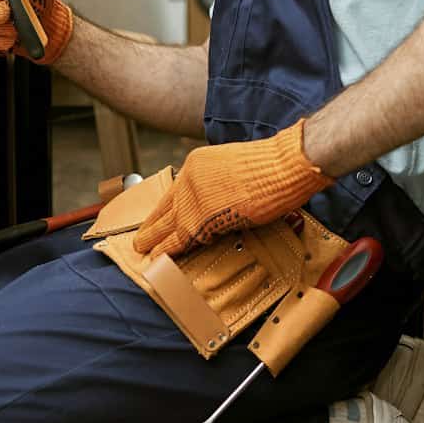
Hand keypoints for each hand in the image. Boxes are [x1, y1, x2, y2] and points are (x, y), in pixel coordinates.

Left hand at [135, 120, 332, 255]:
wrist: (283, 165)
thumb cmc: (272, 166)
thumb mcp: (235, 168)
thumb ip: (219, 185)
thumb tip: (218, 204)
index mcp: (197, 165)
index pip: (175, 192)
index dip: (165, 209)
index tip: (158, 219)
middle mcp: (190, 180)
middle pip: (165, 209)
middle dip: (152, 227)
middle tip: (140, 240)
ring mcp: (195, 199)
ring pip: (168, 226)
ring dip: (155, 241)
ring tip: (144, 251)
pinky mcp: (203, 219)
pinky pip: (182, 239)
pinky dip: (170, 250)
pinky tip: (161, 257)